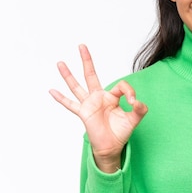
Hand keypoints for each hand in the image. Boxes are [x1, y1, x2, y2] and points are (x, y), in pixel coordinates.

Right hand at [49, 44, 147, 171]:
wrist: (111, 146)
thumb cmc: (121, 132)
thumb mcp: (134, 119)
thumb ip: (139, 109)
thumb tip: (137, 101)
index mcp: (112, 96)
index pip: (120, 85)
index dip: (129, 91)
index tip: (134, 102)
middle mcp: (99, 97)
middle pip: (91, 75)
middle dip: (87, 60)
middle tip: (82, 46)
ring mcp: (89, 104)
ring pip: (77, 86)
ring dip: (68, 75)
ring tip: (60, 63)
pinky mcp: (83, 113)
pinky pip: (70, 104)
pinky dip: (60, 98)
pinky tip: (51, 91)